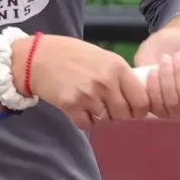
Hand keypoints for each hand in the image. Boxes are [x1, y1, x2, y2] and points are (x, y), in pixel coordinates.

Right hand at [14, 35, 150, 129]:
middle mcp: (106, 81)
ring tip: (90, 102)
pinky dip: (84, 120)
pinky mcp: (71, 105)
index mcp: (118, 67)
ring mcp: (88, 94)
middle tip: (107, 106)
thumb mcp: (104, 57)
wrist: (38, 57)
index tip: (133, 110)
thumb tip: (138, 99)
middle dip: (118, 114)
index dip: (139, 110)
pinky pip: (87, 124)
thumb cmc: (73, 54)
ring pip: (106, 120)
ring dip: (100, 116)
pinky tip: (78, 107)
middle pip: (124, 115)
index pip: (141, 101)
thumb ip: (121, 76)